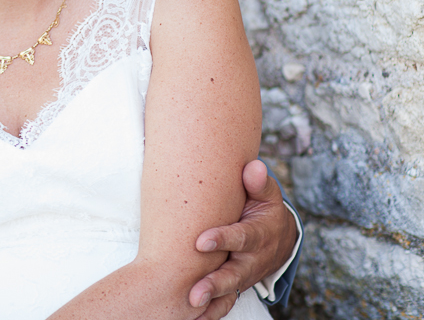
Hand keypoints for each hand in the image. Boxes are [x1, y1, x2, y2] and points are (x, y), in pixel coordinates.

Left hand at [188, 160, 298, 319]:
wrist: (281, 237)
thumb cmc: (264, 209)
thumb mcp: (266, 194)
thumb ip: (258, 182)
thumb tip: (252, 167)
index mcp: (259, 234)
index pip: (241, 237)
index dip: (223, 240)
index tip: (200, 242)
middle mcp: (253, 258)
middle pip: (235, 273)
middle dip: (216, 283)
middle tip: (195, 292)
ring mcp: (246, 275)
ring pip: (230, 290)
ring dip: (212, 299)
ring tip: (191, 305)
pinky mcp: (238, 285)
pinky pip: (226, 302)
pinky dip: (213, 311)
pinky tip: (194, 316)